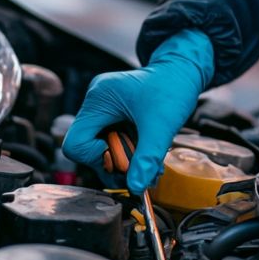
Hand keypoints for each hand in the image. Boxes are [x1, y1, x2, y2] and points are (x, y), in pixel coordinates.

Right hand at [62, 30, 213, 193]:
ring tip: (149, 161)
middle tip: (141, 166)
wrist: (183, 71)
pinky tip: (146, 152)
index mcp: (99, 99)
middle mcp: (95, 103)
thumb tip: (136, 188)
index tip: (123, 156)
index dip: (96, 158)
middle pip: (88, 150)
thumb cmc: (173, 88)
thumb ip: (147, 158)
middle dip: (115, 162)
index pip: (75, 144)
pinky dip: (128, 152)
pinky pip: (112, 141)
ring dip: (124, 160)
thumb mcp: (161, 126)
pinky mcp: (113, 114)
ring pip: (100, 149)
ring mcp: (103, 108)